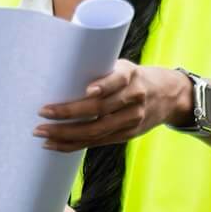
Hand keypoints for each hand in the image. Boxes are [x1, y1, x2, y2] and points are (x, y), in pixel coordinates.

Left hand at [33, 61, 189, 152]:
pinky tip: (54, 144)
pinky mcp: (127, 135)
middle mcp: (134, 98)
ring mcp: (132, 119)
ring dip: (66, 134)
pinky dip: (73, 144)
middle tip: (43, 112)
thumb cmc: (132, 76)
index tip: (88, 90)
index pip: (118, 81)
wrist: (169, 95)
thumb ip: (99, 72)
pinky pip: (97, 142)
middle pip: (101, 110)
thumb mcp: (123, 66)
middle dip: (69, 113)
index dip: (104, 85)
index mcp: (131, 75)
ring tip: (41, 132)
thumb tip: (56, 72)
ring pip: (96, 131)